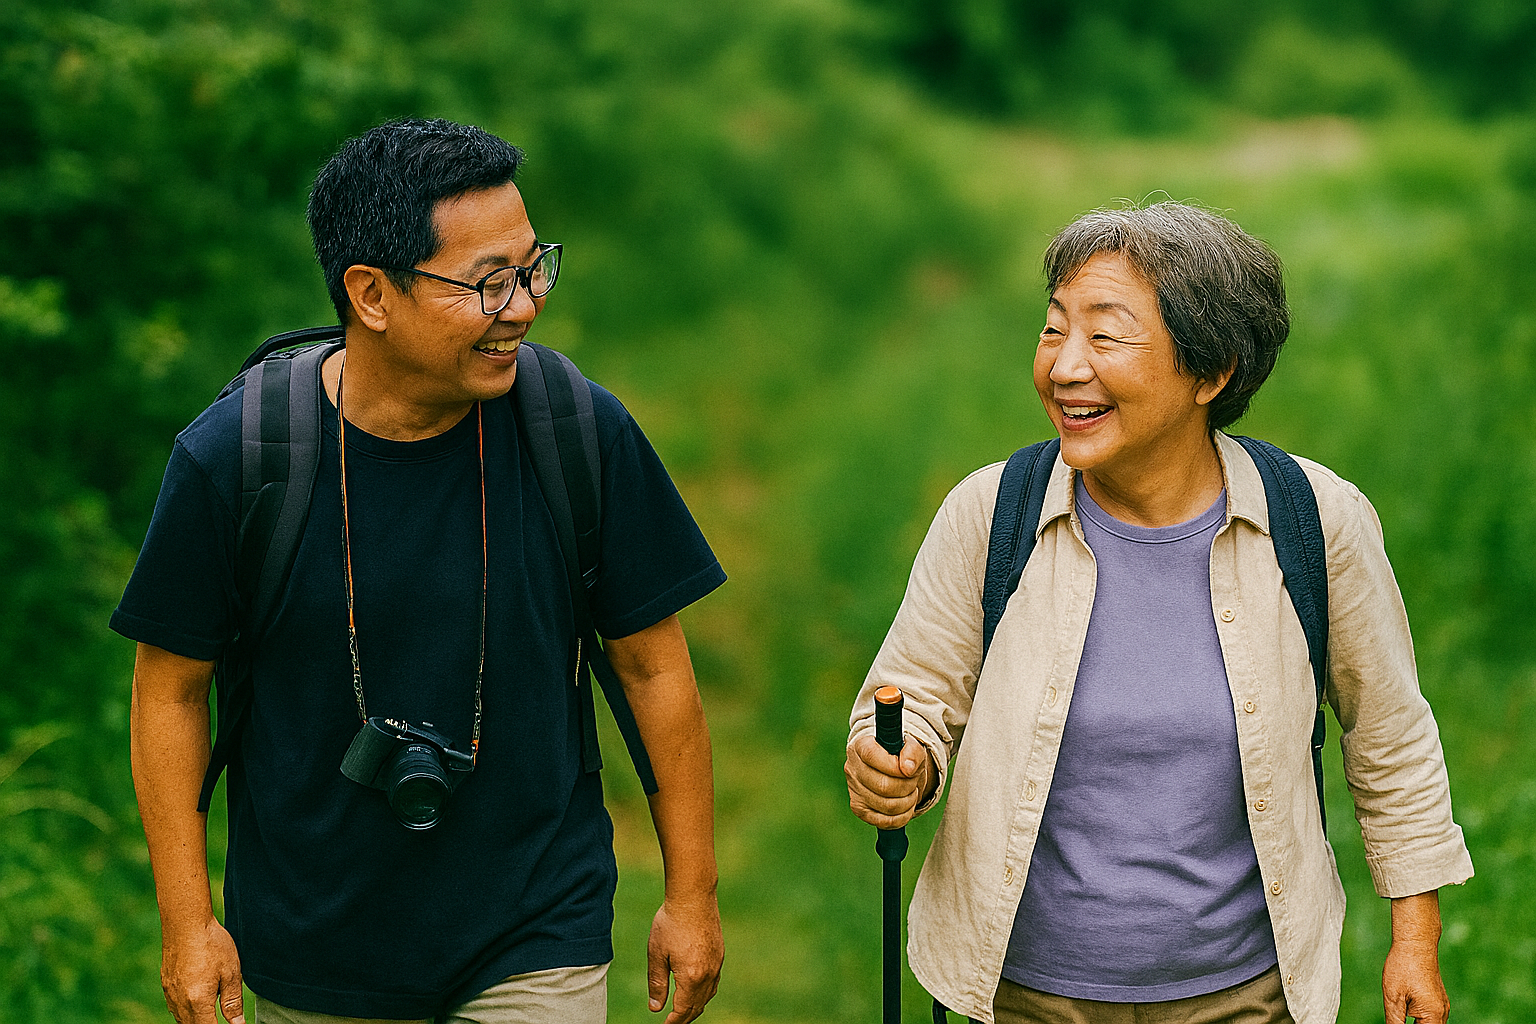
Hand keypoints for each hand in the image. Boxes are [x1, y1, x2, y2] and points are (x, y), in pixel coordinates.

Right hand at [160, 917, 244, 1023]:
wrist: (186, 924)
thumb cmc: (212, 944)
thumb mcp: (231, 973)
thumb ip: (233, 1001)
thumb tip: (238, 1023)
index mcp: (197, 1001)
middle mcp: (180, 1002)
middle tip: (220, 1016)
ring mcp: (170, 994)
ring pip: (182, 1019)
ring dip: (197, 1019)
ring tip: (211, 1012)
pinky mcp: (166, 985)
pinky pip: (175, 1007)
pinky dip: (187, 1010)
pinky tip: (197, 1000)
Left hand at [647, 894, 722, 1023]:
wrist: (693, 896)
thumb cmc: (671, 922)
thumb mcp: (656, 954)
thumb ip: (657, 983)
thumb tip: (655, 1008)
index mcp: (691, 977)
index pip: (683, 1010)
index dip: (674, 1022)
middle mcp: (709, 973)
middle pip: (698, 1006)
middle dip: (685, 1017)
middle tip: (672, 1022)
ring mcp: (717, 963)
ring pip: (709, 995)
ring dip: (696, 1006)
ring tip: (683, 1010)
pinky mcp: (720, 953)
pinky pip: (714, 982)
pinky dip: (705, 992)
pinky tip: (695, 989)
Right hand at [845, 733, 934, 828]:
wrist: (891, 766)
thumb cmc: (900, 754)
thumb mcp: (911, 746)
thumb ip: (913, 752)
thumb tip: (908, 769)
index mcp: (861, 746)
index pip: (871, 756)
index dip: (894, 766)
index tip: (909, 770)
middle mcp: (852, 768)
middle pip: (883, 786)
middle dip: (907, 786)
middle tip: (913, 782)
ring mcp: (854, 790)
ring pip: (887, 806)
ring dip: (908, 802)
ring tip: (911, 792)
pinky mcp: (858, 808)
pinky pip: (884, 822)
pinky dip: (902, 817)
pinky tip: (906, 806)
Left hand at [1383, 891, 1447, 1023]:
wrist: (1415, 943)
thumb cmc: (1403, 967)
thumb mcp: (1393, 997)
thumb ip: (1394, 1022)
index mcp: (1433, 1016)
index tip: (1398, 1018)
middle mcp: (1442, 1013)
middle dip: (1409, 1023)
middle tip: (1399, 1009)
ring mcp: (1441, 1006)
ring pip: (1426, 1023)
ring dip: (1413, 1021)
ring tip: (1401, 1001)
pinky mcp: (1437, 999)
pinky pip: (1428, 1015)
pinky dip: (1416, 1016)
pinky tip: (1404, 1004)